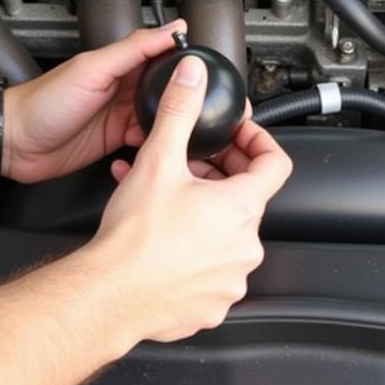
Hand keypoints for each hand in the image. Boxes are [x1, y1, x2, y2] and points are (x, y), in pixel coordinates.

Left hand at [1, 21, 187, 182]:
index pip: (163, 54)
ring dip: (172, 121)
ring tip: (188, 128)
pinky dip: (156, 142)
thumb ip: (134, 48)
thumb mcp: (93, 68)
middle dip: (185, 96)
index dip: (186, 59)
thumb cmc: (43, 101)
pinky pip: (146, 139)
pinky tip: (162, 145)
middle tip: (204, 104)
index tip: (209, 66)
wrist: (16, 142)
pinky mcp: (116, 139)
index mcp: (121, 63)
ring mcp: (120, 114)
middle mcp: (123, 87)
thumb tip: (173, 28)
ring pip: (161, 115)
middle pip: (167, 88)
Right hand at [85, 53, 292, 343]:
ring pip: (226, 236)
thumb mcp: (158, 160)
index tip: (237, 137)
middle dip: (219, 176)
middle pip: (246, 199)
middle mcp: (245, 248)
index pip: (276, 163)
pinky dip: (193, 252)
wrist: (108, 295)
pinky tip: (164, 240)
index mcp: (241, 209)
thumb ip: (179, 111)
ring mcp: (230, 281)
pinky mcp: (210, 307)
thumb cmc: (134, 239)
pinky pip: (210, 271)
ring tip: (168, 201)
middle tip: (190, 166)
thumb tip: (192, 77)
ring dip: (203, 214)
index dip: (257, 141)